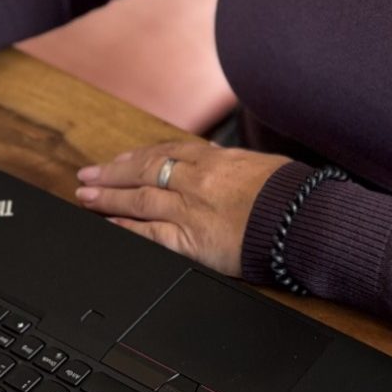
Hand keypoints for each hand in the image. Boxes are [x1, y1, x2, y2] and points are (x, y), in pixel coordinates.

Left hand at [73, 140, 292, 277]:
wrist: (306, 222)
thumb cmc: (293, 197)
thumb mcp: (264, 167)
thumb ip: (236, 167)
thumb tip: (226, 165)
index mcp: (216, 158)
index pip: (166, 152)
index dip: (137, 157)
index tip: (119, 161)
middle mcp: (197, 179)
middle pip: (144, 171)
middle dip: (112, 173)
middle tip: (86, 175)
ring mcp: (191, 208)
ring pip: (139, 199)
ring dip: (108, 198)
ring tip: (85, 196)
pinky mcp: (192, 239)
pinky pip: (150, 233)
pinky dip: (125, 229)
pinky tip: (108, 226)